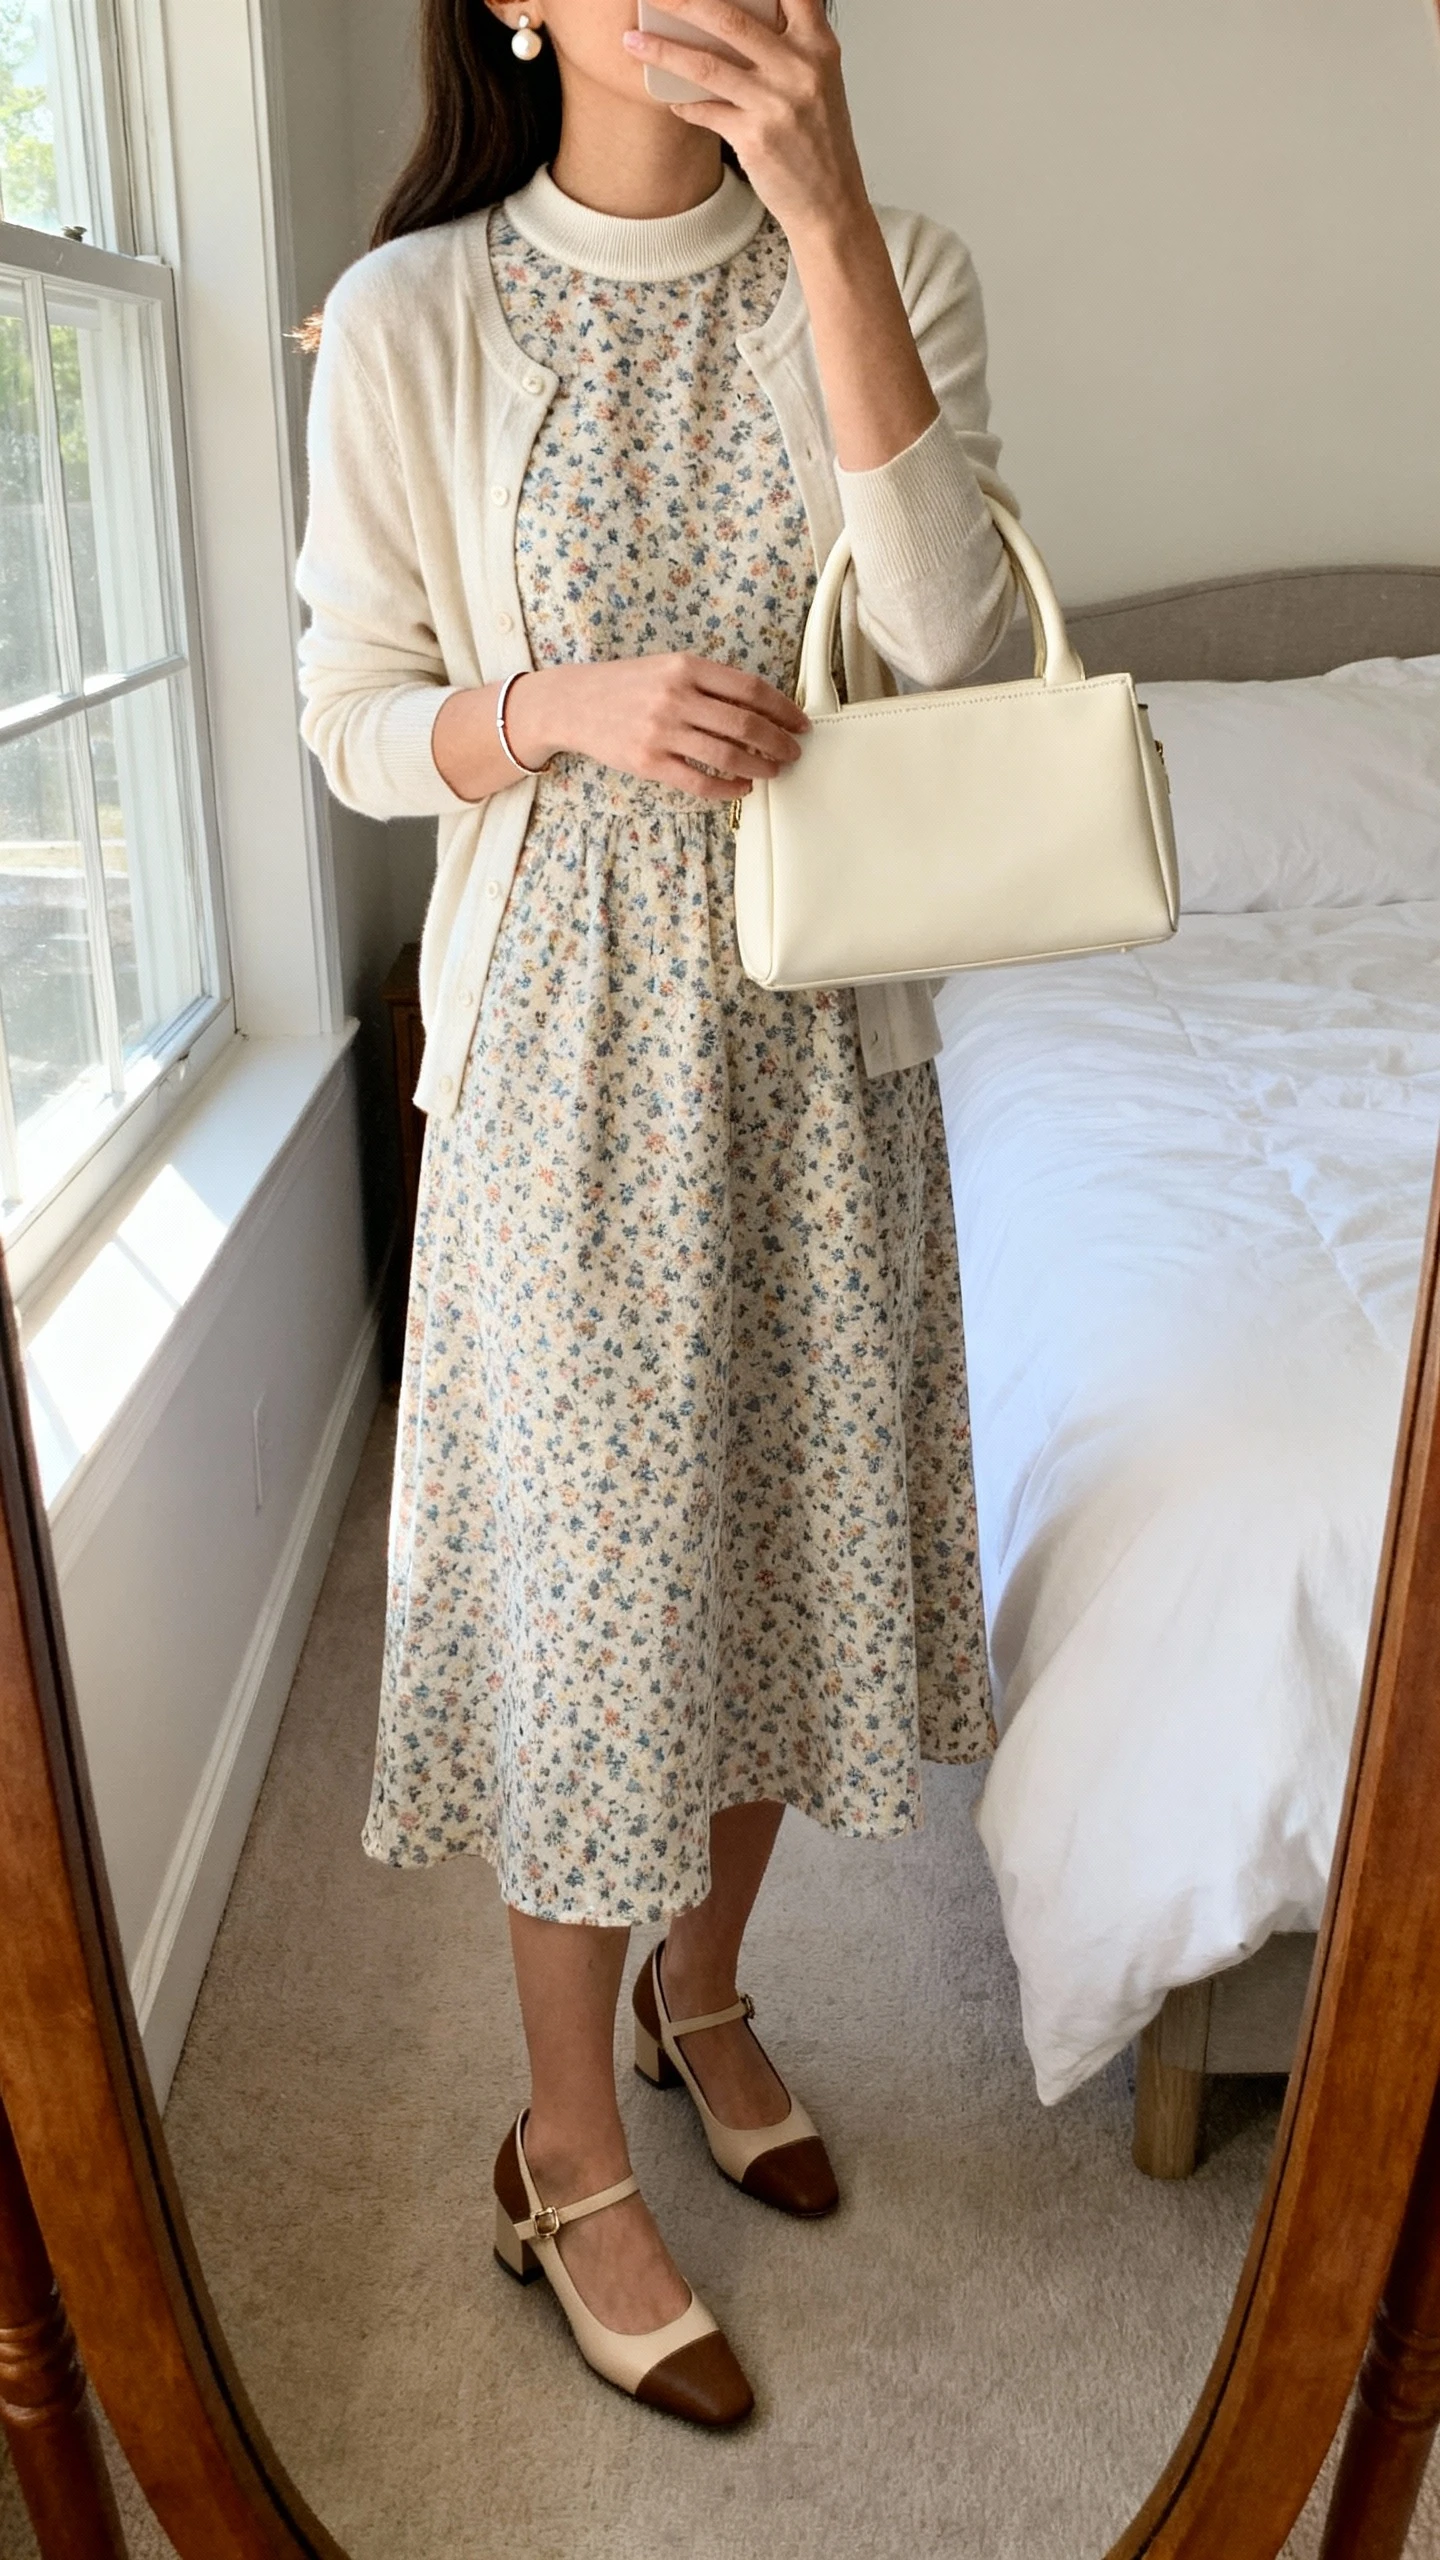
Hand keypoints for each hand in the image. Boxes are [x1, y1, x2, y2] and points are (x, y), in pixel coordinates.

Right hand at [507, 653, 808, 800]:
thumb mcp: (667, 667)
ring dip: (760, 767)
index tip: (800, 723)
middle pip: (745, 723)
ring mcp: (662, 731)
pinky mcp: (649, 763)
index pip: (750, 688)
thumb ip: (709, 682)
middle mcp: (676, 696)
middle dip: (779, 742)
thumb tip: (760, 707)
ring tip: (773, 771)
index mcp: (686, 666)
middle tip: (793, 752)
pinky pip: (700, 781)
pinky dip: (728, 788)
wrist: (572, 703)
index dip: (783, 708)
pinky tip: (742, 788)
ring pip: (728, 755)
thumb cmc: (626, 686)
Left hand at [622, 0, 864, 244]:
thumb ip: (785, 45)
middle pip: (728, 17)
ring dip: (662, 51)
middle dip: (681, 2)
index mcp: (818, 46)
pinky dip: (684, 104)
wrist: (831, 203)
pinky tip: (673, 99)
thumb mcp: (817, 81)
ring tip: (632, 42)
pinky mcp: (754, 138)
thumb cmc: (819, 141)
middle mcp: (800, 68)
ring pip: (705, 65)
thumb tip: (726, 20)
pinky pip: (704, 111)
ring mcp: (776, 104)